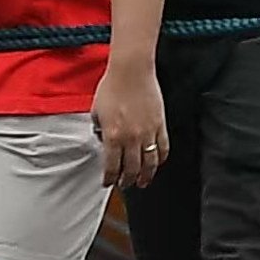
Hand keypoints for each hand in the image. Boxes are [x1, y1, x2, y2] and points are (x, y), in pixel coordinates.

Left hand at [98, 62, 167, 188]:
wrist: (131, 73)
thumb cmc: (111, 88)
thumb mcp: (96, 111)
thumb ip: (99, 129)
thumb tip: (103, 141)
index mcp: (113, 135)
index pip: (112, 165)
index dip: (110, 177)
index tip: (108, 183)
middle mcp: (132, 138)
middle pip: (132, 169)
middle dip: (128, 181)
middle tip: (126, 185)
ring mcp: (149, 133)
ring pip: (150, 163)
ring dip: (146, 176)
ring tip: (143, 182)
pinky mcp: (161, 127)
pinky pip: (163, 149)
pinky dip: (160, 160)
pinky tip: (156, 164)